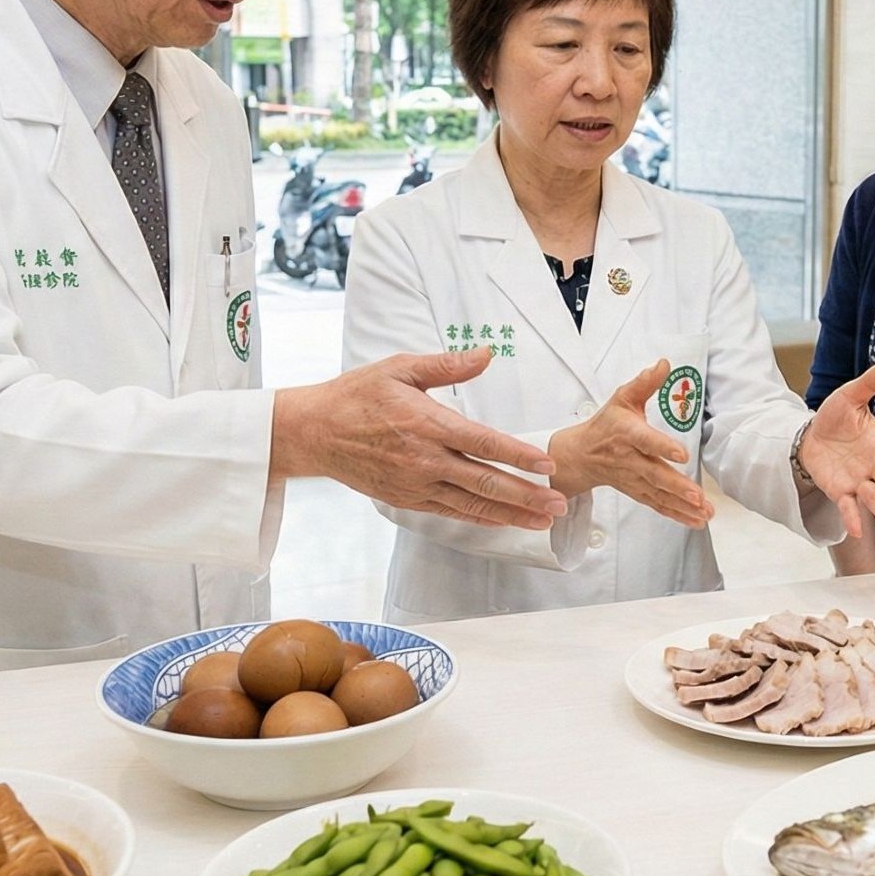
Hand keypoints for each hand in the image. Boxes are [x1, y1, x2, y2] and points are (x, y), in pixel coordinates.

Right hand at [272, 349, 566, 529]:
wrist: (314, 432)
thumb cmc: (357, 396)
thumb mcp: (399, 369)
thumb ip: (447, 365)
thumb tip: (486, 354)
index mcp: (427, 424)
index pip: (484, 443)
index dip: (519, 456)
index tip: (547, 465)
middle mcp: (425, 460)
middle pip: (486, 482)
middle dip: (527, 495)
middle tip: (560, 502)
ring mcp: (417, 485)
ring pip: (473, 505)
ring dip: (512, 514)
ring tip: (543, 518)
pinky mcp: (408, 500)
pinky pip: (453, 512)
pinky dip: (482, 519)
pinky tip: (505, 521)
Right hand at [548, 360, 712, 527]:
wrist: (581, 454)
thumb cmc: (607, 424)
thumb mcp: (623, 398)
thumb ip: (645, 383)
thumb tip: (665, 364)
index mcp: (628, 434)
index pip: (646, 441)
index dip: (662, 447)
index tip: (681, 454)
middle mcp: (631, 460)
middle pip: (655, 474)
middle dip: (677, 487)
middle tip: (697, 495)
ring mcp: (634, 479)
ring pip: (659, 495)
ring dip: (682, 506)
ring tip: (704, 512)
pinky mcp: (638, 492)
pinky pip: (658, 505)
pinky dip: (676, 515)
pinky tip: (696, 520)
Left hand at [801, 361, 874, 535]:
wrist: (811, 437)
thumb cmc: (836, 417)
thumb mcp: (849, 397)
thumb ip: (868, 385)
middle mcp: (873, 463)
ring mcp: (858, 480)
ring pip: (874, 497)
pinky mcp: (840, 491)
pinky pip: (848, 506)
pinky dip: (853, 518)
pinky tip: (857, 530)